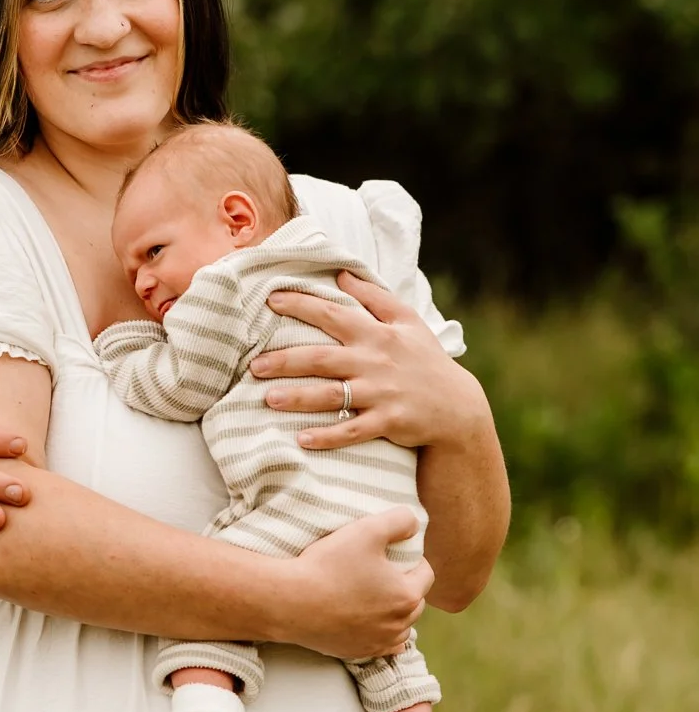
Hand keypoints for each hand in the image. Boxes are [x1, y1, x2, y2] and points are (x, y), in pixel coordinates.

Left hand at [250, 273, 488, 451]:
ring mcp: (381, 393)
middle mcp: (374, 361)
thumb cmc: (426, 360)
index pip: (332, 314)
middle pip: (322, 358)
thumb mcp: (408, 321)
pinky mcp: (388, 422)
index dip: (301, 305)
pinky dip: (328, 436)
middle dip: (286, 360)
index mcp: (376, 334)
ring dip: (299, 398)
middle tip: (254, 365)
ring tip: (268, 399)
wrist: (457, 407)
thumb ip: (374, 297)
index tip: (270, 300)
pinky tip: (302, 439)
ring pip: (332, 395)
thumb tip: (342, 272)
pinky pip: (352, 430)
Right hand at [273, 509, 431, 658]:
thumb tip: (414, 524)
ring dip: (395, 612)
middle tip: (381, 572)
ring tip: (375, 596)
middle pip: (415, 601)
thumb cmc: (328, 565)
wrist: (290, 602)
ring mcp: (378, 642)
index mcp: (407, 595)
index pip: (426, 573)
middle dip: (405, 586)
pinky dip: (381, 634)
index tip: (392, 552)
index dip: (412, 559)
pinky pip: (383, 647)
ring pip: (401, 626)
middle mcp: (399, 624)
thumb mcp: (366, 529)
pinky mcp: (358, 652)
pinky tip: (369, 622)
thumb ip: (399, 521)